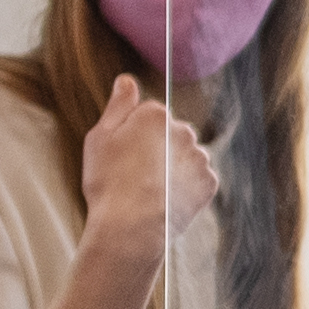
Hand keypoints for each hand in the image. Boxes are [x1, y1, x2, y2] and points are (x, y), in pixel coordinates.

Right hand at [74, 73, 220, 264]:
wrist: (131, 229)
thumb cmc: (108, 183)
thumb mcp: (100, 139)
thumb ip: (118, 106)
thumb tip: (127, 79)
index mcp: (155, 114)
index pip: (147, 115)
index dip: (131, 136)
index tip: (121, 156)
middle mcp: (184, 130)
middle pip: (169, 134)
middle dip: (156, 149)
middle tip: (134, 176)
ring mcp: (199, 157)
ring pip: (184, 156)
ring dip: (172, 168)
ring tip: (149, 191)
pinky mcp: (209, 183)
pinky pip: (196, 179)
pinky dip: (184, 187)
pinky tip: (165, 200)